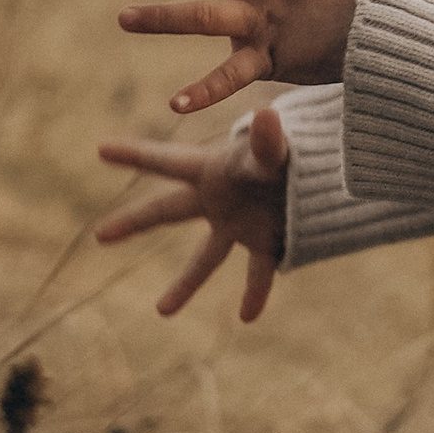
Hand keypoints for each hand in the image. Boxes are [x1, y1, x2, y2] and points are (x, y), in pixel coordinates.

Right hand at [96, 107, 289, 320]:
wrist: (334, 167)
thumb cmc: (298, 150)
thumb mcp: (277, 151)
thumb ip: (268, 142)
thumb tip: (266, 116)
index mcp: (214, 170)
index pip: (166, 161)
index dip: (133, 154)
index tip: (100, 148)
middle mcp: (220, 199)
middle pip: (168, 212)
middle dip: (133, 222)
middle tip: (100, 235)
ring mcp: (240, 223)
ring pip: (206, 257)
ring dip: (185, 284)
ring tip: (163, 312)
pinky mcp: (267, 241)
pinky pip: (257, 273)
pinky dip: (254, 293)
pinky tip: (247, 316)